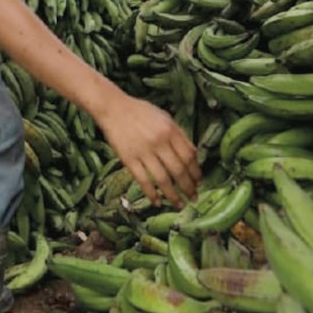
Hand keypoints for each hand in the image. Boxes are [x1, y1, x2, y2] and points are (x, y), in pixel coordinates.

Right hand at [96, 93, 200, 207]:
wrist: (113, 108)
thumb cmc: (140, 111)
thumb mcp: (165, 117)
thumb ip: (179, 135)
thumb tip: (194, 155)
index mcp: (170, 130)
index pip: (188, 156)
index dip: (196, 171)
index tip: (199, 182)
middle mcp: (159, 142)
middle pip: (178, 170)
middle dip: (188, 187)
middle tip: (193, 198)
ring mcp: (143, 152)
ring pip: (163, 179)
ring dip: (173, 195)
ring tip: (179, 204)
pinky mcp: (128, 159)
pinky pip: (143, 180)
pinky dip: (152, 193)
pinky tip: (157, 202)